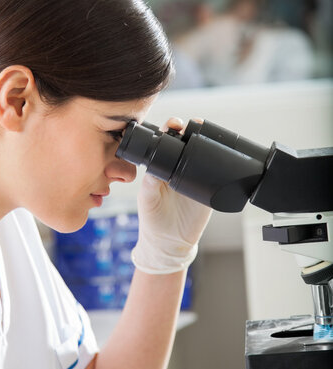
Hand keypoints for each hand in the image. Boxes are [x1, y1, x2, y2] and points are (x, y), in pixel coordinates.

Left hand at [132, 118, 211, 273]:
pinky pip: (216, 171)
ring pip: (200, 152)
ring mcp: (193, 177)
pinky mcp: (208, 189)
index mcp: (160, 167)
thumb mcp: (148, 199)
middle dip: (186, 130)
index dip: (168, 130)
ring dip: (203, 139)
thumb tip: (156, 167)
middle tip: (187, 125)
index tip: (172, 125)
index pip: (164, 142)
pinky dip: (219, 160)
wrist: (170, 243)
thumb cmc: (153, 220)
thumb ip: (151, 182)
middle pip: (183, 142)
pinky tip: (220, 149)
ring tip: (203, 130)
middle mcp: (177, 168)